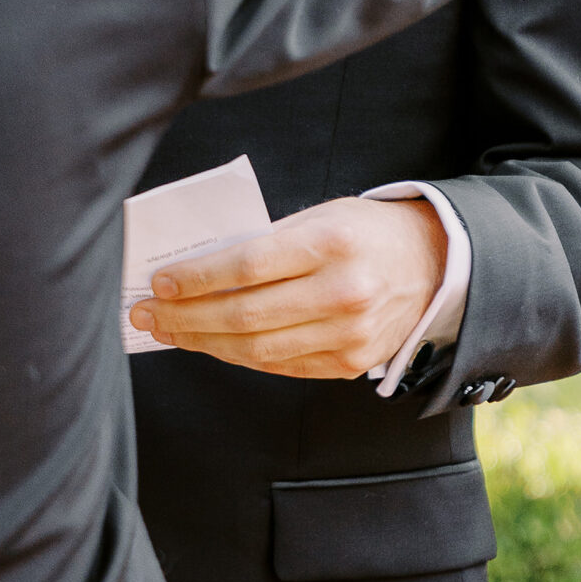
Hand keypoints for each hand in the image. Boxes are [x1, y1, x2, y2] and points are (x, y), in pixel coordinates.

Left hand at [129, 195, 447, 380]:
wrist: (435, 264)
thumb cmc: (363, 233)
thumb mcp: (320, 216)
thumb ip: (266, 241)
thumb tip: (197, 269)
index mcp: (331, 244)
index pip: (247, 265)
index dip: (197, 278)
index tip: (159, 282)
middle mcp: (343, 292)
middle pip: (245, 314)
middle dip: (185, 317)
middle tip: (146, 314)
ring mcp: (349, 334)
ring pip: (256, 349)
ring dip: (203, 342)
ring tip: (168, 331)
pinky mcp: (350, 363)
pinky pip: (280, 365)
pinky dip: (238, 355)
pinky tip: (209, 343)